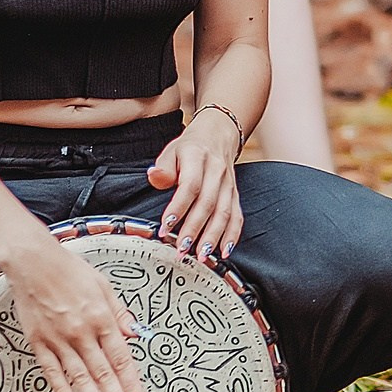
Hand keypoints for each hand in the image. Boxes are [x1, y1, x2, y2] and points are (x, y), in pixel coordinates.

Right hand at [5, 238, 146, 391]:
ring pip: (80, 378)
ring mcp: (59, 339)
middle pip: (103, 374)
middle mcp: (82, 332)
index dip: (132, 384)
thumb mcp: (104, 285)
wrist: (33, 261)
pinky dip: (62, 389)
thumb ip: (121, 313)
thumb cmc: (69, 270)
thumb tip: (137, 335)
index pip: (122, 359)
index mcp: (102, 318)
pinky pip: (52, 370)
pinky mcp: (39, 341)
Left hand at [148, 106, 244, 263]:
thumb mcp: (171, 150)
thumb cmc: (190, 147)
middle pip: (208, 204)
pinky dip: (232, 236)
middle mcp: (216, 171)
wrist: (219, 135)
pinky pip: (237, 217)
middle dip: (194, 229)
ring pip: (224, 213)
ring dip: (213, 237)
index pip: (190, 186)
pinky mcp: (235, 195)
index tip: (165, 226)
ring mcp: (228, 184)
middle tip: (181, 249)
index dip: (178, 208)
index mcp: (198, 158)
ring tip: (201, 256)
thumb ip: (163, 167)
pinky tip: (224, 252)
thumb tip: (154, 177)